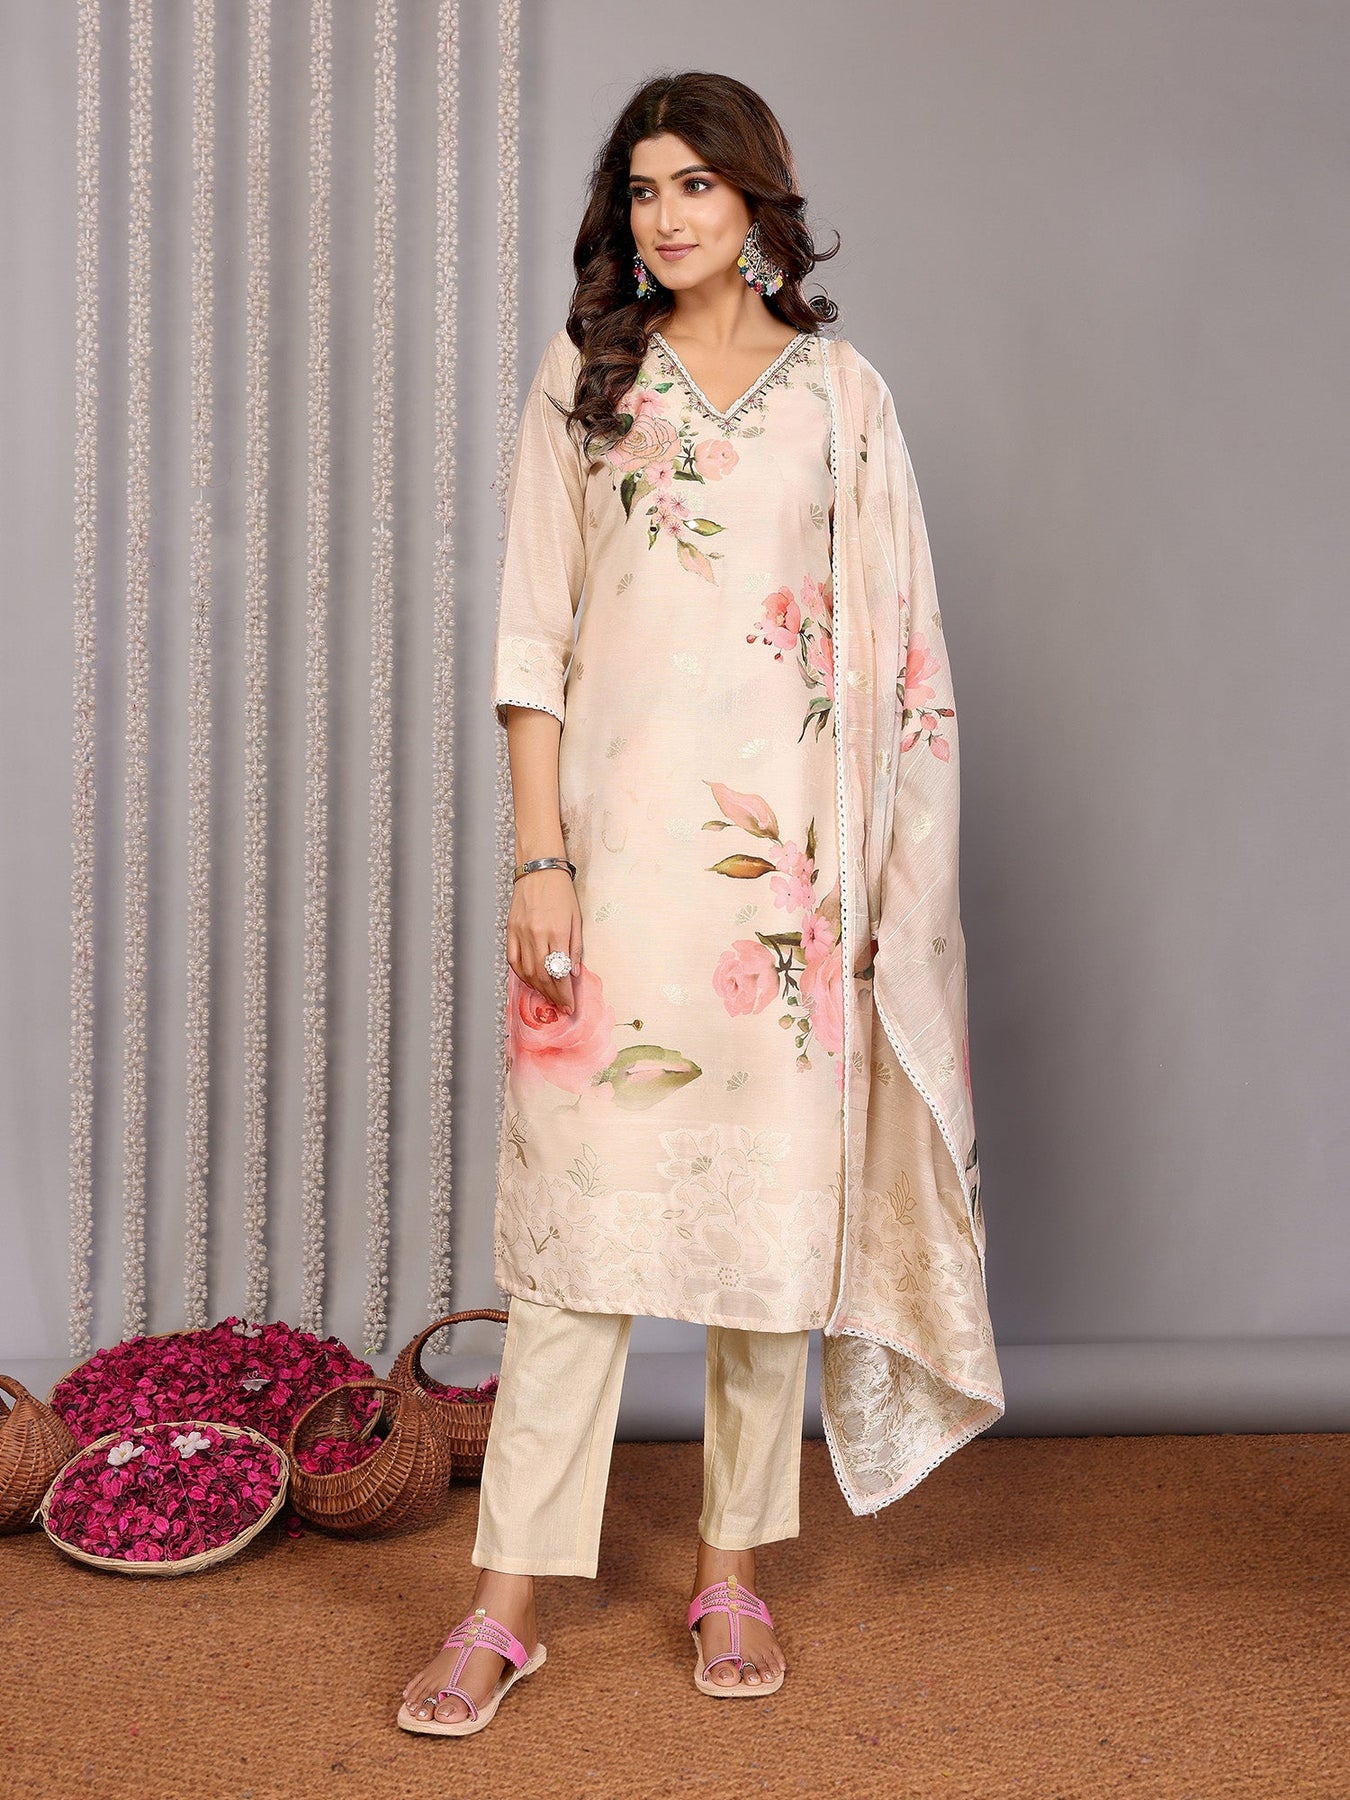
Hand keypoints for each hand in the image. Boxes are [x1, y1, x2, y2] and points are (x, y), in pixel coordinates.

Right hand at [507, 868, 582, 1013]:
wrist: (539, 870)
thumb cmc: (561, 892)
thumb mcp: (577, 919)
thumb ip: (575, 947)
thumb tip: (573, 973)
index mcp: (557, 931)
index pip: (560, 971)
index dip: (565, 993)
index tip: (570, 1006)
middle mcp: (537, 934)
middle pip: (543, 975)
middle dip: (553, 996)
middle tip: (561, 1007)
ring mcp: (521, 933)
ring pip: (527, 971)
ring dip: (538, 989)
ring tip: (548, 997)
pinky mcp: (511, 930)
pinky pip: (513, 960)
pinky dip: (521, 974)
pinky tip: (530, 981)